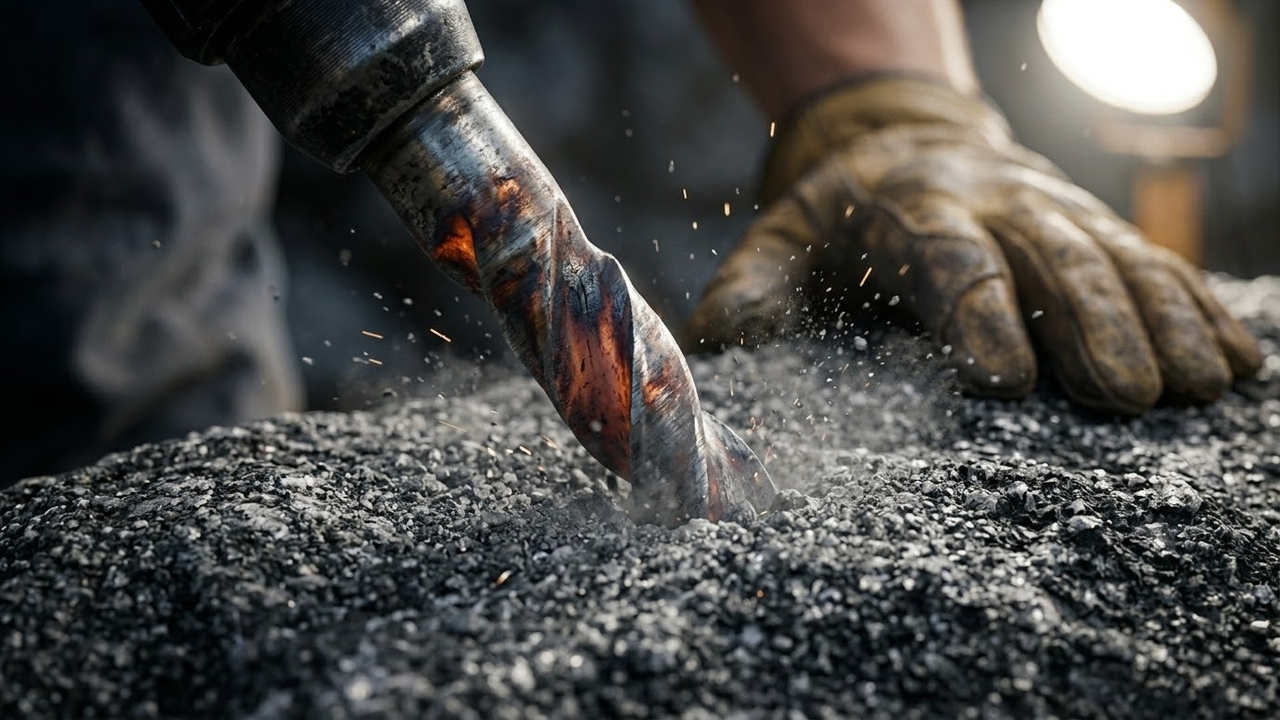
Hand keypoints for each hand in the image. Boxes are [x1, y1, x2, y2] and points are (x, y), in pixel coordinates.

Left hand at [682, 77, 1261, 413]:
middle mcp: (996, 205)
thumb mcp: (780, 242)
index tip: (1004, 383)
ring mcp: (1055, 212)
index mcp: (912, 212)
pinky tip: (1236, 362)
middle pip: (1051, 262)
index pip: (949, 262)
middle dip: (1092, 327)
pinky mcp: (1097, 226)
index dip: (977, 318)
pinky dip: (1199, 309)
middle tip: (1127, 399)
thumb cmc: (836, 219)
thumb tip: (715, 351)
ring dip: (1162, 323)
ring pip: (1118, 262)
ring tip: (1199, 387)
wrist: (899, 141)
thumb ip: (752, 291)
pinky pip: (1158, 263)